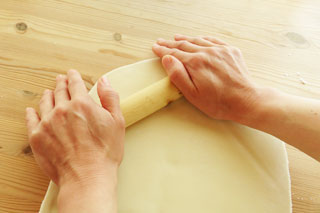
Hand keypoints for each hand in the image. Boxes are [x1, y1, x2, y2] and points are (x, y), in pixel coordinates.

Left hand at [25, 70, 124, 186]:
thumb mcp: (117, 122)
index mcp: (82, 103)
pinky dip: (31, 112)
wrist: (87, 177)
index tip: (71, 74)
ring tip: (49, 93)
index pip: (75, 83)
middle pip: (59, 91)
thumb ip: (110, 98)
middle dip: (60, 83)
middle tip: (60, 80)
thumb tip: (104, 81)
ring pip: (44, 102)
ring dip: (47, 95)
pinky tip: (32, 110)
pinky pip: (30, 119)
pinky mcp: (37, 137)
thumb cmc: (105, 152)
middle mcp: (62, 110)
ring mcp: (47, 123)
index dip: (73, 76)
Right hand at [152, 35, 259, 121]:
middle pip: (184, 45)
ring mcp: (220, 50)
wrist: (245, 100)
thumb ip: (178, 75)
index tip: (156, 48)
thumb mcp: (192, 94)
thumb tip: (167, 59)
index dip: (163, 50)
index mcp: (196, 63)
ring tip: (176, 38)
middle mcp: (207, 52)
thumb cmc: (218, 102)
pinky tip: (198, 38)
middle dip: (171, 44)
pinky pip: (213, 40)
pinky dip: (203, 38)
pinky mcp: (230, 51)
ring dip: (186, 39)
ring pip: (198, 40)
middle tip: (161, 42)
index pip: (174, 53)